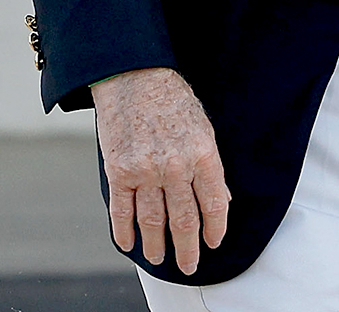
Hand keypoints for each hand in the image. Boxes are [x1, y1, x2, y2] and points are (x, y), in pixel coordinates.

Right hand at [92, 67, 230, 274]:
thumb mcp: (202, 127)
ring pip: (153, 221)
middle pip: (184, 220)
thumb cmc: (169, 98)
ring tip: (160, 258)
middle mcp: (175, 166)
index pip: (213, 205)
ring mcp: (145, 171)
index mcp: (202, 154)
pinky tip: (129, 244)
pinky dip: (124, 231)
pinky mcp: (119, 170)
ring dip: (157, 245)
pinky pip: (122, 210)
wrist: (132, 75)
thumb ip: (210, 165)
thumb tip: (219, 198)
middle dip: (188, 248)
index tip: (212, 243)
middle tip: (189, 264)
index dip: (214, 229)